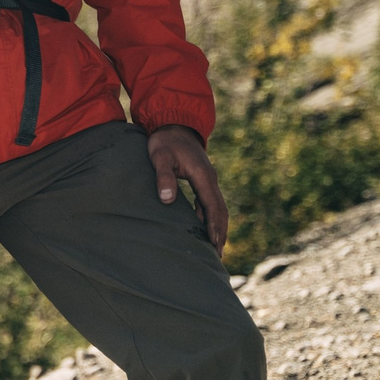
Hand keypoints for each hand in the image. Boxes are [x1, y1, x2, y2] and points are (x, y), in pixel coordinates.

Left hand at [148, 125, 228, 251]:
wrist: (172, 123)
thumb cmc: (163, 141)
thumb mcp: (159, 157)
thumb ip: (163, 178)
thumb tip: (168, 200)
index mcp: (202, 175)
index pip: (212, 206)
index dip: (214, 227)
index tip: (215, 245)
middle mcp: (209, 178)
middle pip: (220, 210)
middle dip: (220, 233)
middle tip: (218, 256)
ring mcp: (207, 179)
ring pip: (217, 207)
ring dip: (217, 227)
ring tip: (214, 249)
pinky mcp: (202, 178)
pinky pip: (210, 202)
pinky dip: (210, 217)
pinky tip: (203, 229)